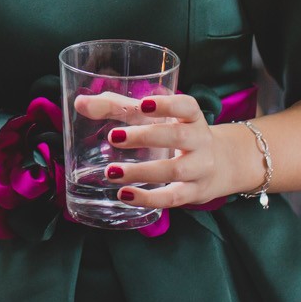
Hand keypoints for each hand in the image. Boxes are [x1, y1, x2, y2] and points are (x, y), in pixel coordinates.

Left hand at [73, 92, 236, 209]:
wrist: (221, 163)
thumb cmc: (174, 132)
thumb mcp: (153, 117)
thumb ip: (117, 107)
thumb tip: (80, 103)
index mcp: (192, 116)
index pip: (186, 106)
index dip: (167, 104)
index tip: (142, 104)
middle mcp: (200, 140)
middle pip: (177, 136)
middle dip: (146, 136)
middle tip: (114, 137)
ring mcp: (201, 168)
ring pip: (174, 169)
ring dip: (141, 171)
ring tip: (111, 172)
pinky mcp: (195, 192)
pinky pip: (172, 197)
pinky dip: (148, 198)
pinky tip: (125, 194)